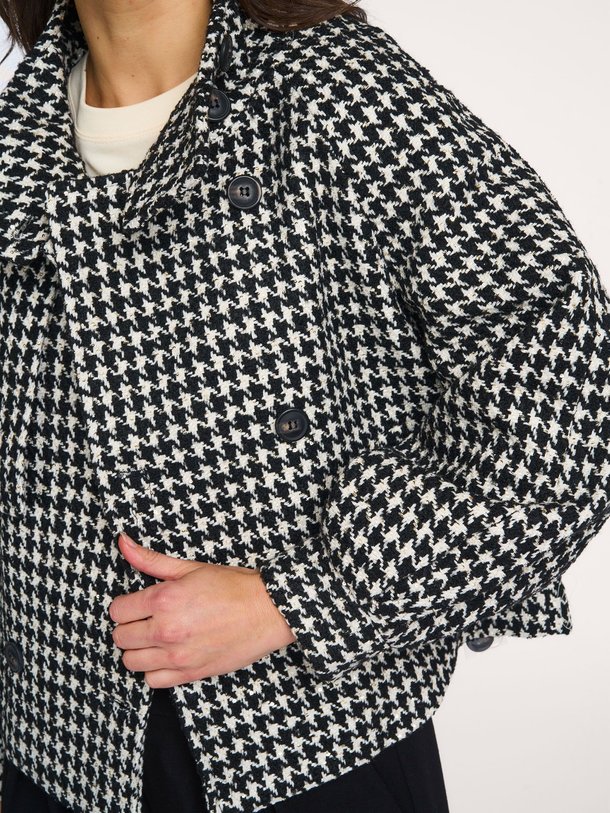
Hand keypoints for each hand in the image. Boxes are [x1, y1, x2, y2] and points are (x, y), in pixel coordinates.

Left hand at [108, 533, 295, 687]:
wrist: (267, 610)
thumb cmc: (232, 586)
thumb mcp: (190, 567)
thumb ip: (151, 559)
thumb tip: (122, 543)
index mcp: (163, 600)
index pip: (117, 611)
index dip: (126, 605)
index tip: (137, 604)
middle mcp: (165, 630)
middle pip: (120, 637)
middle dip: (130, 626)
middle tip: (147, 619)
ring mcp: (177, 656)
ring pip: (131, 662)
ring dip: (139, 649)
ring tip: (156, 638)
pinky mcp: (190, 674)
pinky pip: (153, 681)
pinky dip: (155, 670)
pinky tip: (167, 656)